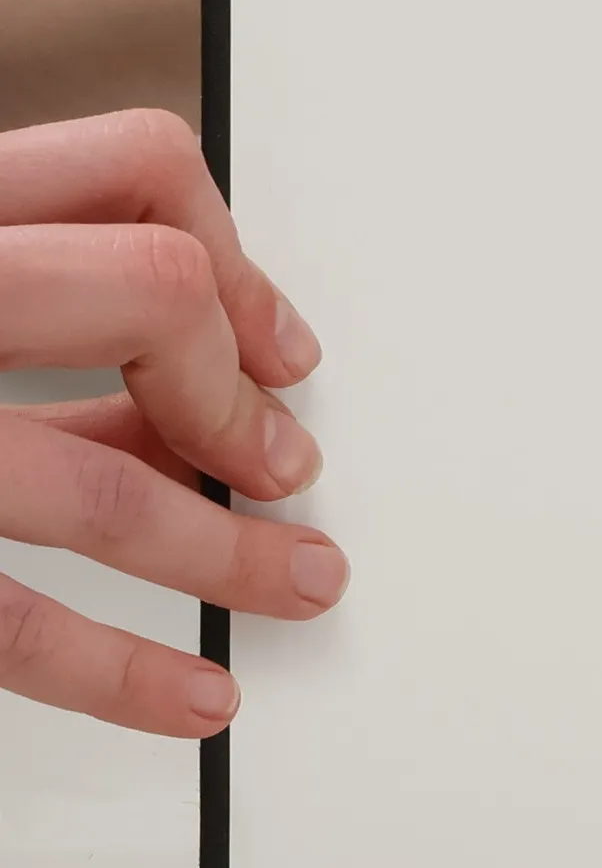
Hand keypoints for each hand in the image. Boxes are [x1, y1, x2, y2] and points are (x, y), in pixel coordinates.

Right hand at [0, 110, 348, 735]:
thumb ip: (56, 298)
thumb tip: (230, 372)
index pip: (135, 169)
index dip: (235, 255)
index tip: (283, 347)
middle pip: (144, 295)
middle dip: (241, 393)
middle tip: (289, 466)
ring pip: (99, 484)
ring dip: (229, 555)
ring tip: (306, 588)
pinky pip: (13, 627)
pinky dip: (122, 675)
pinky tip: (195, 698)